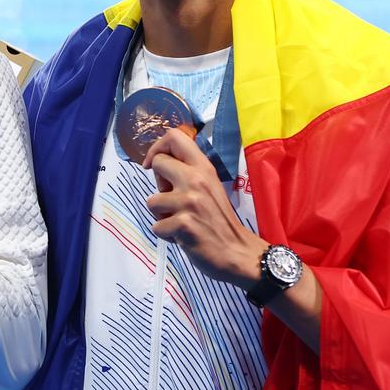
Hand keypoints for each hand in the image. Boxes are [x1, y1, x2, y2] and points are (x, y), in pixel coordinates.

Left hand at [142, 127, 266, 288]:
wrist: (238, 253)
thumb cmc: (220, 220)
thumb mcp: (209, 187)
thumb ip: (188, 173)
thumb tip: (158, 164)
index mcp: (204, 168)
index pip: (175, 136)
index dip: (157, 147)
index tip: (153, 164)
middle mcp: (196, 180)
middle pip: (157, 163)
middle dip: (159, 185)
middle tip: (174, 201)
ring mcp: (189, 201)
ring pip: (151, 201)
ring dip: (162, 215)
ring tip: (181, 221)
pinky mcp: (183, 223)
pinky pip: (156, 226)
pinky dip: (166, 234)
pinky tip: (183, 236)